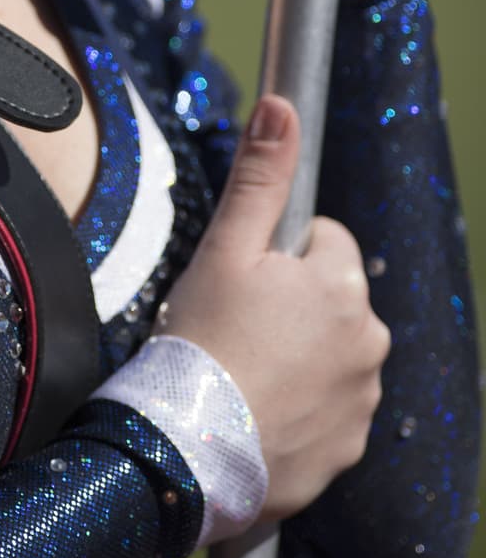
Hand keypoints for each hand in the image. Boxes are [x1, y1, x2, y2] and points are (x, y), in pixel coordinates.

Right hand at [157, 96, 389, 522]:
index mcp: (343, 286)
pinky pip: (328, 412)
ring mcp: (362, 401)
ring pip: (330, 356)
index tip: (241, 280)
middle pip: (331, 301)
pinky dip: (300, 410)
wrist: (187, 450)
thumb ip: (261, 176)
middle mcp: (369, 343)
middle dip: (292, 306)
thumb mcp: (223, 248)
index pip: (325, 242)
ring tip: (241, 373)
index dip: (277, 255)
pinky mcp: (347, 451)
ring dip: (298, 358)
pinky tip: (255, 414)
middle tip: (233, 326)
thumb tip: (281, 105)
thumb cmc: (201, 340)